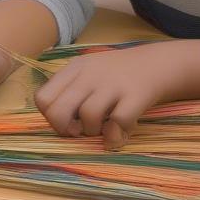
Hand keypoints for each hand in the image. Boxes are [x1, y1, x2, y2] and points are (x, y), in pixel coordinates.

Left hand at [34, 43, 178, 148]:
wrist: (157, 63)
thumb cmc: (115, 74)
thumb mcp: (87, 72)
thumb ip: (69, 92)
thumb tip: (57, 122)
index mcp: (73, 69)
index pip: (42, 98)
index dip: (50, 116)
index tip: (66, 120)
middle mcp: (89, 75)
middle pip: (58, 110)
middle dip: (64, 129)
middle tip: (78, 131)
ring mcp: (112, 84)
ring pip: (88, 116)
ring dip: (92, 132)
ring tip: (102, 129)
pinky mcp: (136, 94)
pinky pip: (118, 121)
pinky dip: (115, 136)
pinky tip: (118, 135)